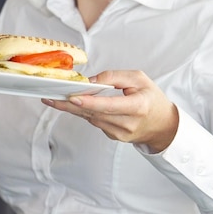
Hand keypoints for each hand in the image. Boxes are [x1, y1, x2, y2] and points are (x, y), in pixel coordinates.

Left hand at [42, 70, 178, 152]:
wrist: (162, 125)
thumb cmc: (151, 98)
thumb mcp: (139, 79)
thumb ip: (114, 77)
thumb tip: (90, 82)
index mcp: (138, 106)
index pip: (109, 105)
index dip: (90, 102)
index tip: (72, 98)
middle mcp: (128, 123)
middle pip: (94, 113)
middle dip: (69, 105)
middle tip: (49, 97)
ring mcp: (119, 133)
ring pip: (90, 118)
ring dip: (72, 108)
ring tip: (54, 98)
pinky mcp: (112, 136)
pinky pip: (94, 121)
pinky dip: (84, 112)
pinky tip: (74, 104)